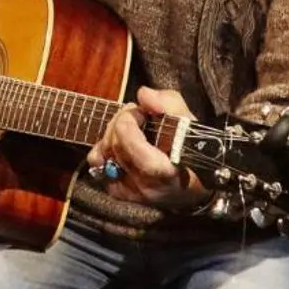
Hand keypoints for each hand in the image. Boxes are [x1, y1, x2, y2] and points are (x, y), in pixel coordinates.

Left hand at [85, 87, 203, 208]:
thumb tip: (144, 95)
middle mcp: (147, 188)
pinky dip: (104, 147)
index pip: (134, 148)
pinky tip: (120, 142)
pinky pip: (97, 163)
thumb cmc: (190, 151)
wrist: (190, 183)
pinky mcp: (118, 192)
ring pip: (103, 153)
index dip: (130, 123)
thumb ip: (168, 103)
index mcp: (168, 173)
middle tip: (135, 114)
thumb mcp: (188, 121)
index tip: (141, 112)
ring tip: (128, 126)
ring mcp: (130, 192)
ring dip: (112, 132)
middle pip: (116, 146)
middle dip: (121, 121)